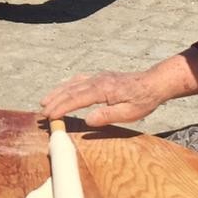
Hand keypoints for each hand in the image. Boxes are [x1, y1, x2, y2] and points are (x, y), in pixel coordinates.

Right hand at [38, 49, 197, 126]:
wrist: (154, 83)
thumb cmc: (143, 100)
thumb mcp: (129, 113)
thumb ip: (107, 115)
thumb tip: (87, 120)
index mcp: (103, 90)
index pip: (76, 99)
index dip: (61, 107)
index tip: (50, 115)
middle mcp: (97, 80)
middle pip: (71, 90)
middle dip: (55, 100)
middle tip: (42, 112)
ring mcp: (98, 77)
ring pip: (73, 83)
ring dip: (58, 92)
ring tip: (45, 101)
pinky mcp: (101, 77)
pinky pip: (79, 80)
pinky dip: (67, 86)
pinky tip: (63, 90)